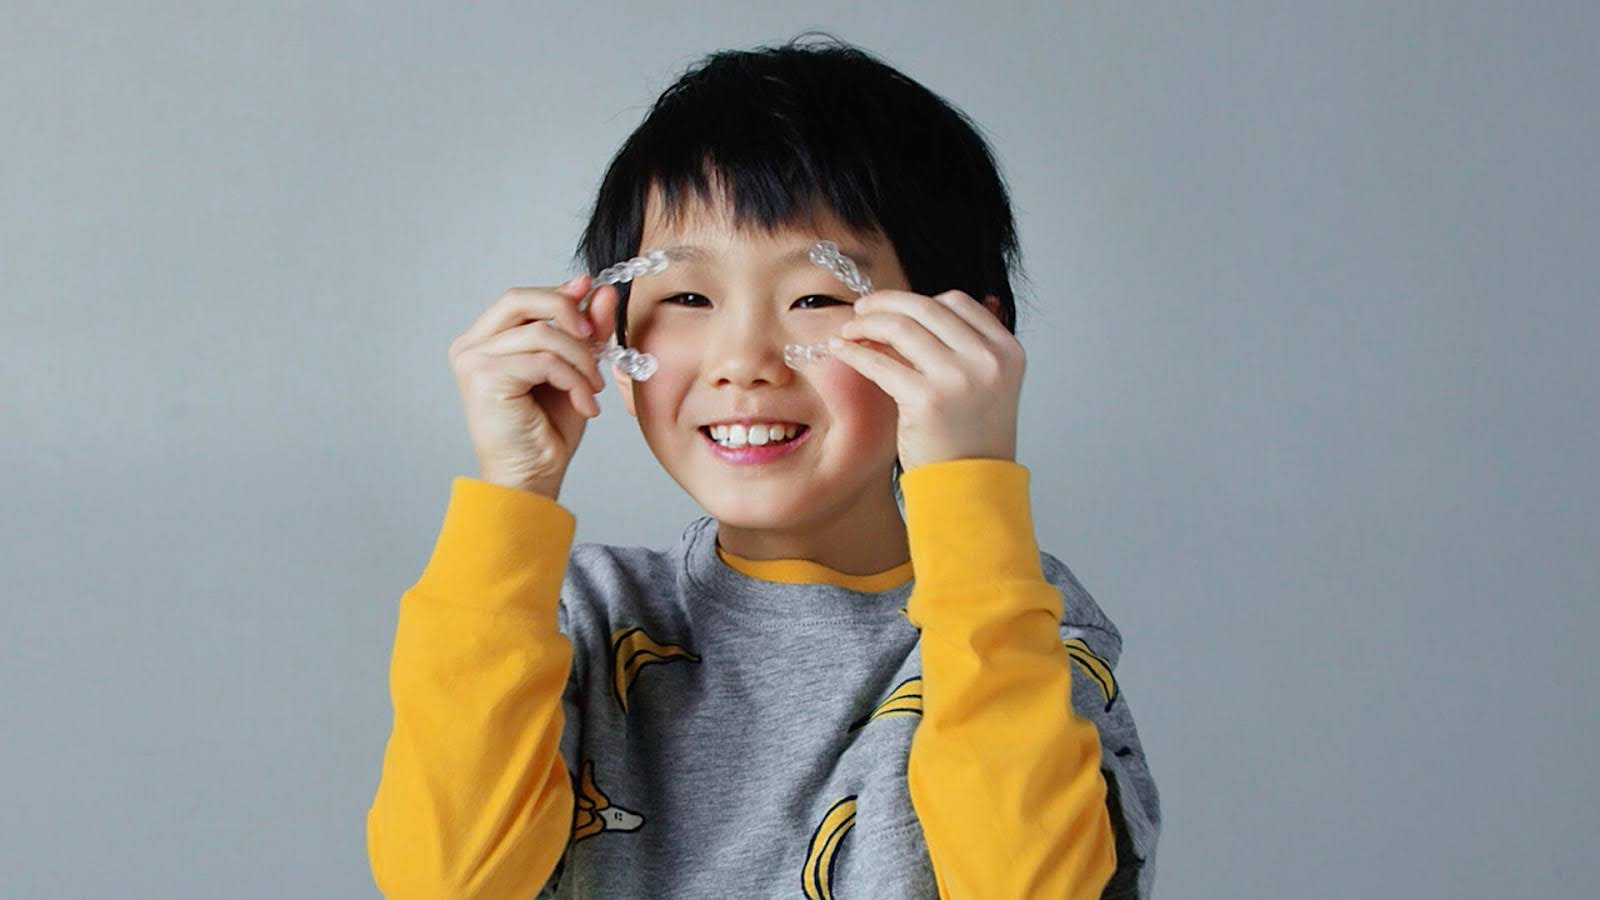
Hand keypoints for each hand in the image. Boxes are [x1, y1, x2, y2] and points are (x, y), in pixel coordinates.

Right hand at [447, 274, 619, 498]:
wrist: (531, 478)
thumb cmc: (547, 430)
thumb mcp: (572, 369)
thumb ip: (581, 330)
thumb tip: (597, 289)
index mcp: (485, 340)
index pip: (521, 300)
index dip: (558, 294)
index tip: (592, 293)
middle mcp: (471, 346)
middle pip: (520, 299)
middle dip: (565, 310)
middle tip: (595, 336)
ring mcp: (473, 360)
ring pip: (543, 334)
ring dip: (581, 360)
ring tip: (593, 389)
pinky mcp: (485, 378)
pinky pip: (545, 361)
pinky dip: (574, 380)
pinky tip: (585, 405)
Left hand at [825, 289, 1023, 472]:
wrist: (972, 488)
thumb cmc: (970, 439)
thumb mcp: (986, 384)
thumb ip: (961, 347)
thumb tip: (908, 312)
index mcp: (1007, 350)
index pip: (957, 302)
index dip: (918, 301)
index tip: (893, 307)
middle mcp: (987, 359)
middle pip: (926, 308)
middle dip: (885, 303)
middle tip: (861, 309)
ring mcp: (959, 378)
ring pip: (900, 327)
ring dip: (867, 323)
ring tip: (849, 331)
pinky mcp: (927, 399)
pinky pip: (880, 363)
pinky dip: (854, 352)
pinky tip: (840, 349)